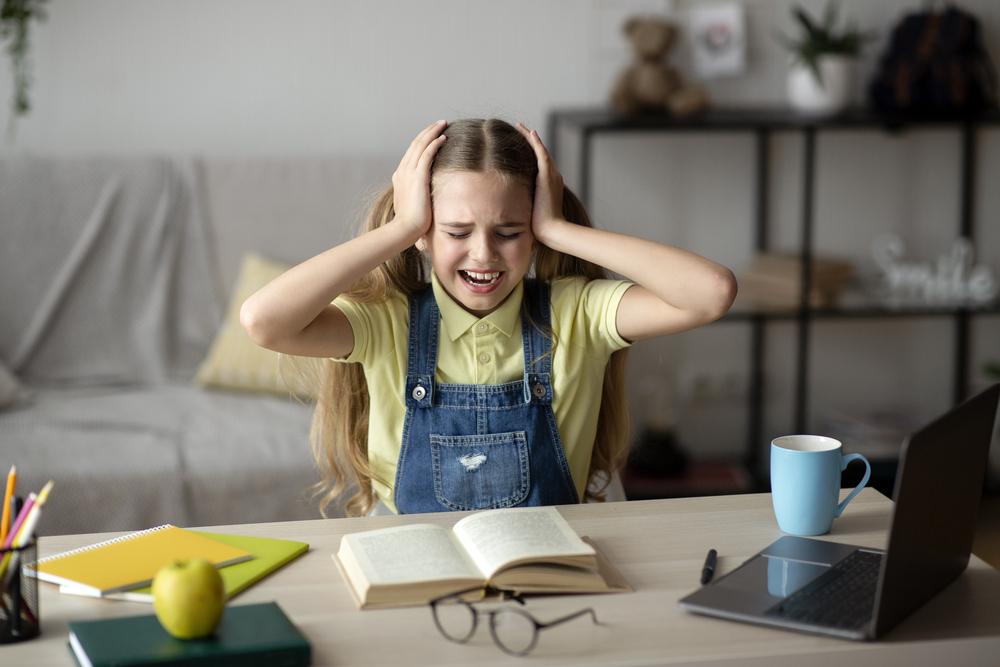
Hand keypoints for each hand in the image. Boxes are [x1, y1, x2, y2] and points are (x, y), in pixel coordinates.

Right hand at [392, 120, 447, 237]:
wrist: (405, 229)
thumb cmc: (411, 221)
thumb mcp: (413, 202)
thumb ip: (418, 193)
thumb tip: (428, 193)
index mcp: (400, 175)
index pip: (412, 151)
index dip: (423, 140)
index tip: (434, 133)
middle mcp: (403, 170)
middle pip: (416, 143)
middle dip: (428, 131)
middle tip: (441, 123)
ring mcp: (409, 172)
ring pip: (421, 144)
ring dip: (432, 132)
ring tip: (444, 124)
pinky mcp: (417, 177)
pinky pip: (427, 154)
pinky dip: (434, 144)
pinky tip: (443, 138)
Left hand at [516, 122, 565, 243]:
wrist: (552, 230)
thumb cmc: (540, 227)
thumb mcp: (529, 212)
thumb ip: (523, 205)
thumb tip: (510, 209)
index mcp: (548, 184)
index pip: (537, 163)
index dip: (528, 152)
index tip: (517, 144)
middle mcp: (552, 176)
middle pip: (539, 153)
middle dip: (528, 141)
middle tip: (517, 128)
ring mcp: (551, 175)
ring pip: (540, 150)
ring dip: (530, 137)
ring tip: (519, 126)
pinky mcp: (548, 176)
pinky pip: (542, 154)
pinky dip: (536, 143)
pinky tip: (530, 132)